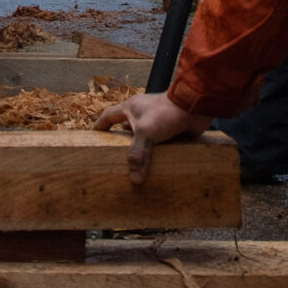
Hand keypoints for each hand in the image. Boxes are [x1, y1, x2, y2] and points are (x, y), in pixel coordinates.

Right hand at [96, 92, 213, 184]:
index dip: (99, 125)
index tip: (93, 134)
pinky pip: (160, 142)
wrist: (194, 107)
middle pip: (126, 126)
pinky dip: (157, 151)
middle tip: (114, 154)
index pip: (108, 115)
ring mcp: (157, 120)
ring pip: (144, 135)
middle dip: (121, 139)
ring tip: (134, 163)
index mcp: (131, 108)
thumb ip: (137, 155)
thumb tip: (134, 180)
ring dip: (141, 147)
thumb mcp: (145, 132)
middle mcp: (142, 113)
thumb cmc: (166, 112)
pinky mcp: (171, 128)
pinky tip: (156, 163)